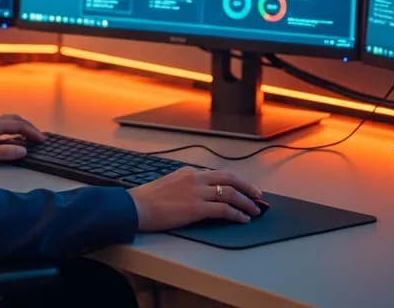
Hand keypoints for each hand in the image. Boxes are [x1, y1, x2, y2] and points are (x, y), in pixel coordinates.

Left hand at [0, 113, 45, 166]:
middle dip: (29, 127)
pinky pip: (1, 126)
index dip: (31, 132)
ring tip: (30, 136)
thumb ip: (3, 152)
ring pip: (8, 121)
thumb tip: (23, 150)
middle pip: (14, 119)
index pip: (17, 125)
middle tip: (40, 136)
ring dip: (20, 127)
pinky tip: (11, 140)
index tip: (42, 140)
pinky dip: (11, 131)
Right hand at [127, 168, 263, 230]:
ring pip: (230, 193)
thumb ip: (185, 187)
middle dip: (247, 187)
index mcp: (189, 172)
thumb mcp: (168, 185)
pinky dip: (236, 214)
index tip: (243, 188)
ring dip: (246, 202)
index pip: (217, 175)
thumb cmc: (146, 200)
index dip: (234, 182)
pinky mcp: (196, 208)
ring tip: (254, 211)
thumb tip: (196, 196)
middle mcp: (195, 178)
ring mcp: (197, 192)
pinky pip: (223, 209)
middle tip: (258, 195)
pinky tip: (242, 219)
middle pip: (229, 178)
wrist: (135, 207)